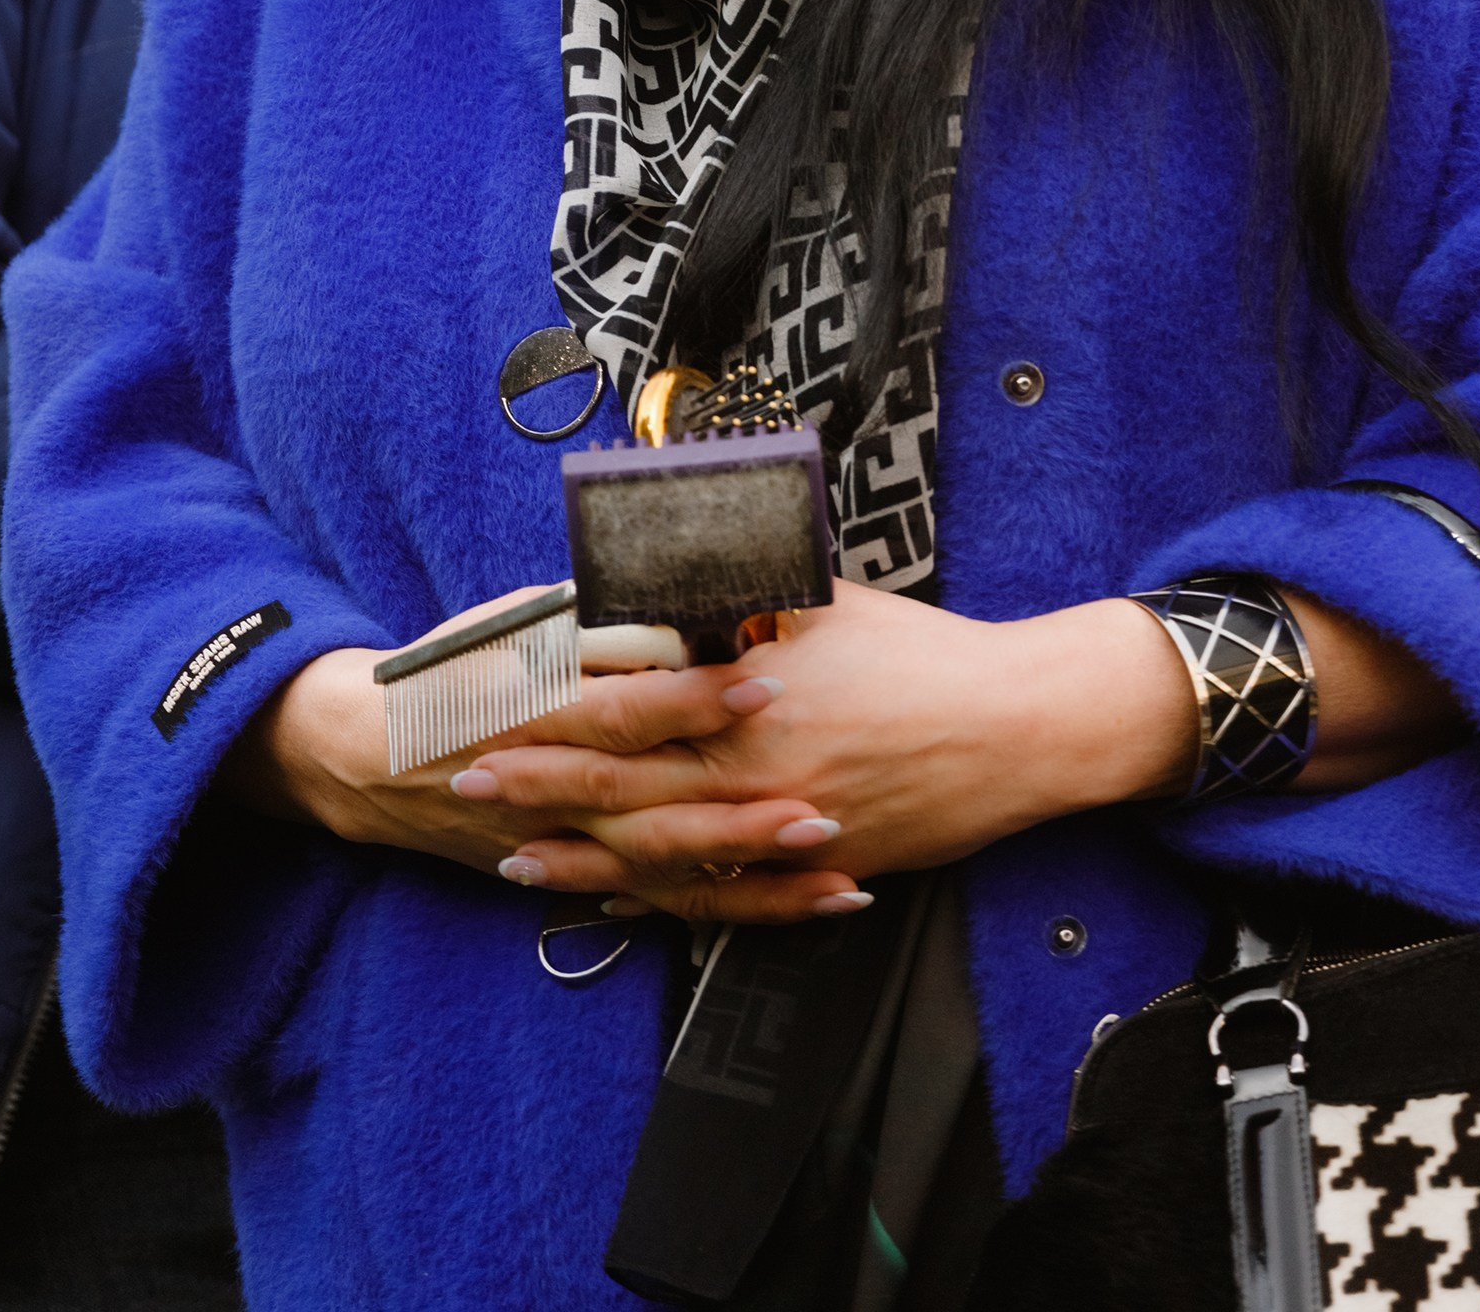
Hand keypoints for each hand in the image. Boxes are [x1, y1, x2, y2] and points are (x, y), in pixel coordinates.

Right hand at [218, 588, 863, 920]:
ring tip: (833, 870)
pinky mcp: (573, 876)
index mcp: (533, 710)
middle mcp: (549, 790)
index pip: (621, 710)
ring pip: (665, 871)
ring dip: (751, 876)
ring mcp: (561, 846)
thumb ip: (599, 622)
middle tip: (825, 809)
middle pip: (654, 811)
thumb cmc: (454, 670)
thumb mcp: (513, 626)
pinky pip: (658, 902)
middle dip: (742, 816)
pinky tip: (795, 906)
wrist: (368, 756)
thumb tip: (685, 596)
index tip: (765, 685)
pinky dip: (727, 908)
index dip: (690, 703)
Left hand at [475, 579, 1199, 918]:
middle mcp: (755, 770)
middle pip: (624, 789)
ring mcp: (783, 830)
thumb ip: (745, 595)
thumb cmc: (922, 651)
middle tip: (465, 789)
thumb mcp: (825, 600)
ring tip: (519, 865)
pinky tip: (618, 906)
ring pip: (662, 857)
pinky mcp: (813, 871)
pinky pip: (723, 899)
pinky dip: (663, 904)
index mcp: (750, 695)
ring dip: (585, 862)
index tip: (491, 708)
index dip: (555, 713)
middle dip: (540, 791)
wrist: (1014, 727)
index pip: (628, 708)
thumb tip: (678, 575)